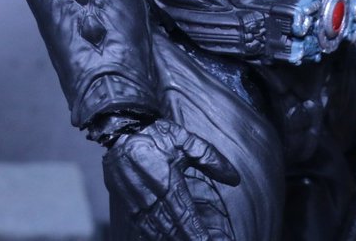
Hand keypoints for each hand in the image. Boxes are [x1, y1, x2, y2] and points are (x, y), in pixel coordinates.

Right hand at [103, 118, 240, 240]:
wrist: (120, 126)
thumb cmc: (156, 134)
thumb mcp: (186, 140)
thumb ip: (211, 159)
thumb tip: (234, 179)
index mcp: (167, 177)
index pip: (184, 213)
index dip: (196, 231)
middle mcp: (149, 190)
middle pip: (169, 224)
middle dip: (184, 239)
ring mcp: (133, 196)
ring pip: (152, 227)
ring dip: (167, 238)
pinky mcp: (123, 198)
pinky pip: (137, 222)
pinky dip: (148, 234)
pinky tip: (158, 240)